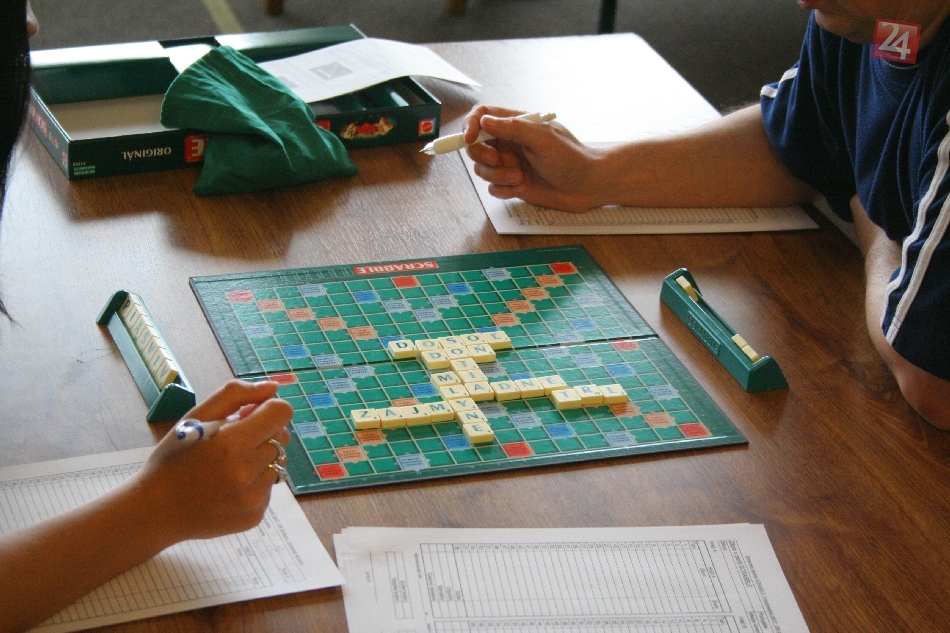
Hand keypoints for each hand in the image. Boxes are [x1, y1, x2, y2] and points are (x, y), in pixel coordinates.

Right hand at [134, 380, 292, 544]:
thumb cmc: (173, 459)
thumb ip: (236, 395)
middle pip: (282, 436)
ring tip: (228, 466)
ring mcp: (253, 498)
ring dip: (260, 459)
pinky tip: (228, 486)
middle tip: (233, 440)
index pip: (281, 412)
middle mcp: (247, 473)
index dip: (266, 409)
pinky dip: (255, 482)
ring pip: (278, 463)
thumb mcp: (195, 417)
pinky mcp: (255, 516)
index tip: (247, 416)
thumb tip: (273, 387)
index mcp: (232, 443)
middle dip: (263, 433)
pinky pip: (269, 488)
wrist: (155, 511)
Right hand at [462, 105, 602, 212]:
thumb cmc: (571, 158)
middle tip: (498, 161)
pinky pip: (493, 188)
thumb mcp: (542, 138)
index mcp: (516, 124)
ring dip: (496, 175)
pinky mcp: (513, 184)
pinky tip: (520, 188)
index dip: (470, 125)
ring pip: (483, 169)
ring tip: (519, 178)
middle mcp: (510, 143)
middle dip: (482, 155)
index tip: (469, 138)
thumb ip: (512, 128)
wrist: (588, 186)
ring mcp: (511, 164)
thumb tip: (484, 120)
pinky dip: (502, 189)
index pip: (483, 116)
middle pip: (476, 146)